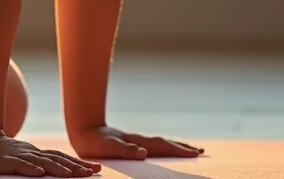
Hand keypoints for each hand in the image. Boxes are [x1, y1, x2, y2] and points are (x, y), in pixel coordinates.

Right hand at [0, 133, 102, 176]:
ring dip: (57, 168)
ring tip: (71, 175)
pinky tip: (39, 173)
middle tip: (92, 172)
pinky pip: (19, 164)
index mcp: (36, 153)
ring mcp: (19, 155)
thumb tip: (54, 172)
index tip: (96, 169)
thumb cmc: (0, 154)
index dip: (78, 163)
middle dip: (75, 166)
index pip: (61, 158)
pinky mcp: (6, 161)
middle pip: (57, 159)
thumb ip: (38, 163)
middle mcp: (31, 153)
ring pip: (41, 162)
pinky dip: (30, 168)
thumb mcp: (23, 159)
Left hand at [69, 125, 203, 159]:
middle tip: (201, 152)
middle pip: (165, 143)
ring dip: (176, 147)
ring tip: (191, 150)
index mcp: (137, 142)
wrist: (82, 129)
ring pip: (160, 144)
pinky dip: (164, 148)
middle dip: (183, 148)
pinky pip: (153, 146)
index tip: (195, 153)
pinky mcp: (131, 144)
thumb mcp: (107, 148)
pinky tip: (166, 151)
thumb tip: (144, 153)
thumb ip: (125, 149)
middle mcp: (139, 141)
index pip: (162, 146)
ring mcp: (136, 141)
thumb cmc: (93, 142)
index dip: (178, 150)